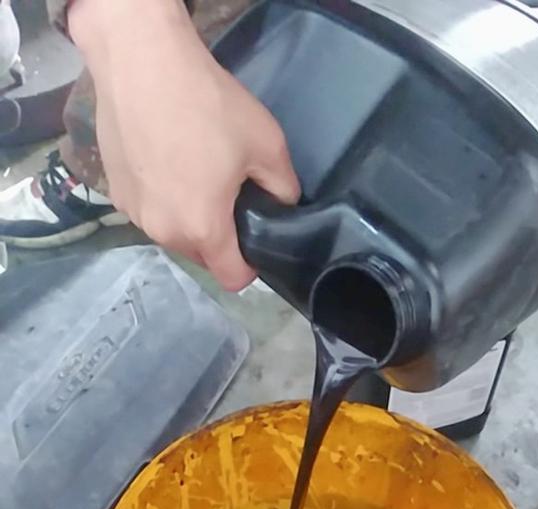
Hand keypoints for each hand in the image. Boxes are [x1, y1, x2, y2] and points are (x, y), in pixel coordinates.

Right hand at [68, 0, 299, 289]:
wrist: (141, 62)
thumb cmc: (207, 104)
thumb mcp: (267, 144)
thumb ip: (283, 188)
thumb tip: (284, 205)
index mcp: (203, 230)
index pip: (233, 279)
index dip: (251, 266)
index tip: (255, 237)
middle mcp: (164, 233)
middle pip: (201, 256)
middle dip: (218, 238)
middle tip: (228, 193)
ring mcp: (135, 214)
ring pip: (172, 233)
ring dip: (187, 217)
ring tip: (194, 172)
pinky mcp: (115, 193)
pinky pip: (149, 210)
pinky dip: (161, 198)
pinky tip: (165, 160)